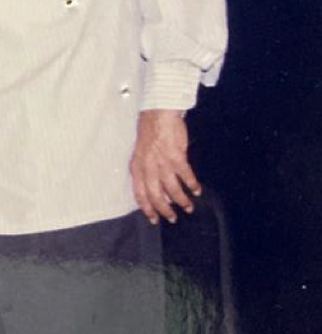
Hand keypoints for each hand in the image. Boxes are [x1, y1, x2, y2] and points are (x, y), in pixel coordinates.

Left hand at [130, 109, 198, 223]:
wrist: (158, 114)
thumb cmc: (150, 132)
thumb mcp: (141, 154)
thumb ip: (146, 171)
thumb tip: (157, 190)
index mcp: (137, 166)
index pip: (140, 193)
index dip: (147, 208)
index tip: (153, 219)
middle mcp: (147, 167)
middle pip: (155, 195)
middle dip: (164, 210)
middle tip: (172, 218)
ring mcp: (162, 162)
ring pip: (171, 189)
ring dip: (181, 201)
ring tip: (188, 207)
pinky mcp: (176, 156)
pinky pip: (185, 176)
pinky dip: (192, 185)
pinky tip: (197, 190)